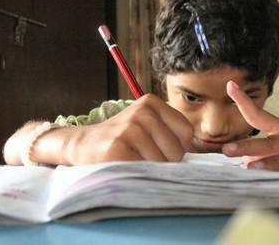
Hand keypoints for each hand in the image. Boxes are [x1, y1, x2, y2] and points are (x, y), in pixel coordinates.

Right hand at [66, 94, 193, 164]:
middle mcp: (141, 112)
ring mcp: (129, 129)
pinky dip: (139, 176)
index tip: (158, 149)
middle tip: (141, 157)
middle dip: (164, 163)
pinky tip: (124, 166)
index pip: (187, 132)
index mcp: (151, 102)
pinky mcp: (118, 148)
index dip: (176, 148)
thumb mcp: (144, 125)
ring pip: (163, 164)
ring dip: (149, 171)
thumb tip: (197, 159)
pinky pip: (146, 171)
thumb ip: (169, 132)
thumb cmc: (120, 139)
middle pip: (177, 151)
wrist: (82, 144)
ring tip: (131, 160)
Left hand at [222, 81, 278, 169]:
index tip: (230, 86)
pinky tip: (273, 184)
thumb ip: (264, 151)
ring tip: (250, 167)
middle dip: (247, 147)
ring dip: (269, 164)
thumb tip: (246, 162)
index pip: (260, 115)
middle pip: (270, 142)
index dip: (244, 102)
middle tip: (227, 149)